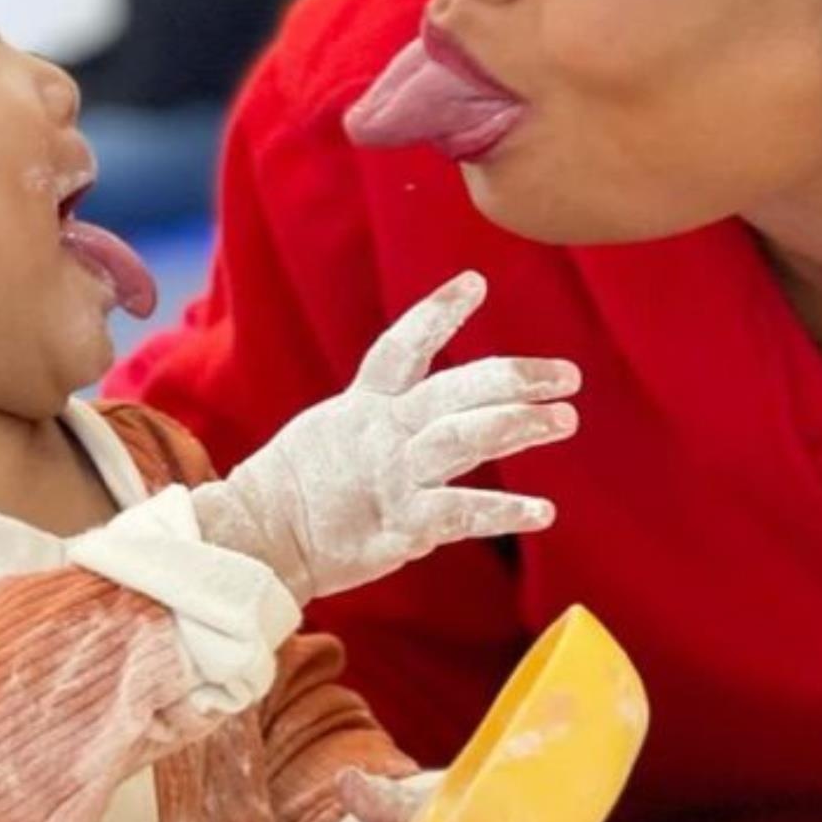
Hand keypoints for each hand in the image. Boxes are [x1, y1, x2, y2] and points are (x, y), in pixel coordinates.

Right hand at [192, 271, 577, 604]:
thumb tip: (428, 402)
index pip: (403, 345)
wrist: (254, 539)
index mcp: (362, 405)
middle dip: (513, 378)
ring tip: (564, 419)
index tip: (476, 282)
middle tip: (567, 375)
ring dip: (518, 426)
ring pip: (463, 439)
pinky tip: (544, 511)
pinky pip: (462, 512)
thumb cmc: (295, 487)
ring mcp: (391, 476)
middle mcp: (380, 431)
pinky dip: (505, 510)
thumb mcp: (330, 429)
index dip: (439, 312)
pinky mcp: (399, 525)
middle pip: (455, 391)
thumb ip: (379, 412)